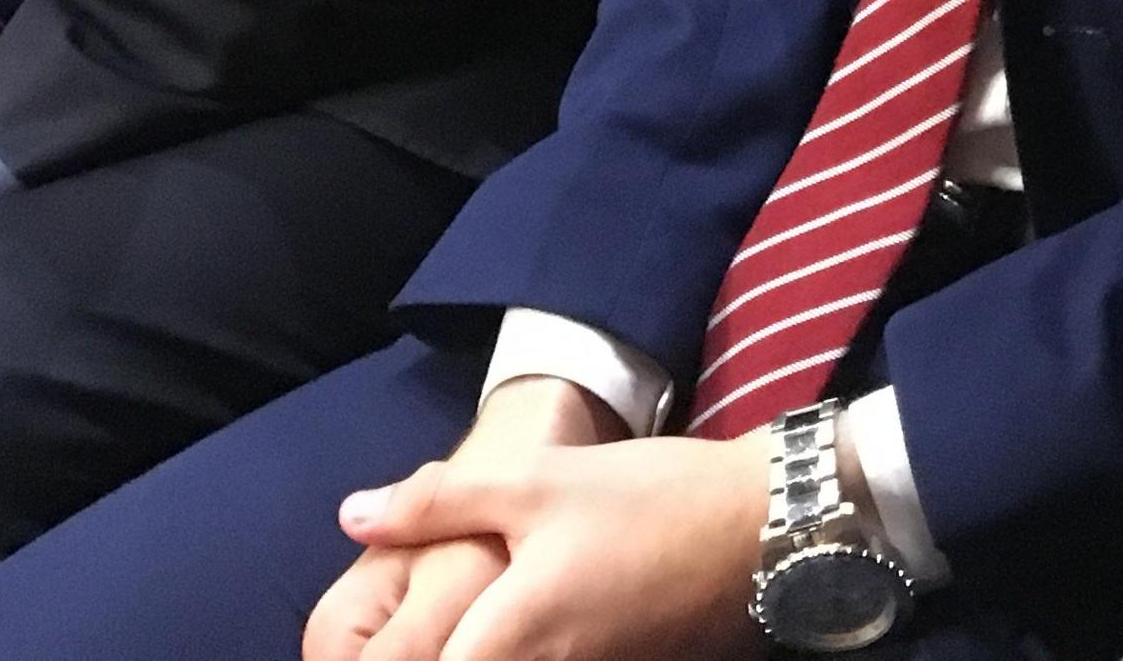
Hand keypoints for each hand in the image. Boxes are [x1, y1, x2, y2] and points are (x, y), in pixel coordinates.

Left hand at [322, 405, 768, 660]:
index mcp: (510, 636)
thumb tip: (352, 516)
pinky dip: (532, 656)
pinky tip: (528, 630)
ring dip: (482, 648)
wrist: (769, 526)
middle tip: (411, 632)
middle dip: (436, 649)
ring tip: (472, 623)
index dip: (390, 659)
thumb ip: (439, 501)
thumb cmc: (651, 499)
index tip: (358, 651)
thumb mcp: (539, 480)